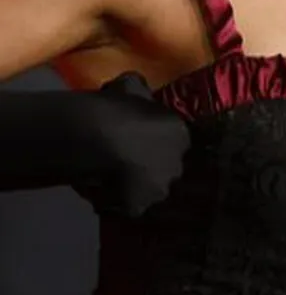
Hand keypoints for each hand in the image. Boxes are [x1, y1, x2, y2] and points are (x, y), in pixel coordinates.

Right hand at [73, 71, 189, 216]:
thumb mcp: (132, 85)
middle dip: (153, 167)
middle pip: (167, 169)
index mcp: (181, 134)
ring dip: (138, 188)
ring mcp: (159, 190)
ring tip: (115, 181)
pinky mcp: (137, 209)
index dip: (158, 142)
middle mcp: (177, 164)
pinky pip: (127, 208)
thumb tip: (138, 90)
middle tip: (130, 163)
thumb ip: (141, 92)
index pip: (176, 141)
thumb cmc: (116, 105)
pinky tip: (103, 194)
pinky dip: (117, 204)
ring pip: (150, 192)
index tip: (142, 142)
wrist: (96, 136)